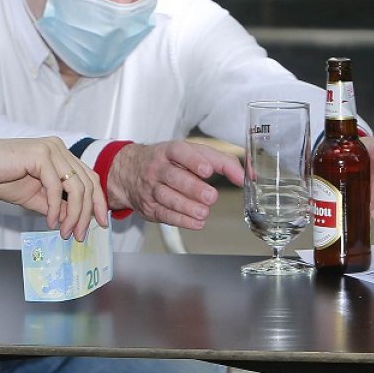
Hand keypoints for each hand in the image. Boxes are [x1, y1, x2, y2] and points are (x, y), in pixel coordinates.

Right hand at [0, 136, 108, 240]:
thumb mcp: (32, 196)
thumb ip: (53, 204)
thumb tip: (72, 220)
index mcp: (59, 154)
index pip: (89, 178)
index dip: (98, 202)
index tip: (99, 223)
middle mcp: (58, 148)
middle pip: (87, 183)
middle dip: (87, 213)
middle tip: (80, 235)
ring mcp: (50, 149)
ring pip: (76, 187)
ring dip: (74, 214)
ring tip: (66, 233)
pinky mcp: (40, 154)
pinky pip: (56, 187)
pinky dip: (56, 208)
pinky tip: (51, 222)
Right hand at [106, 140, 243, 229]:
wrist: (129, 172)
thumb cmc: (168, 161)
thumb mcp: (191, 153)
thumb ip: (221, 161)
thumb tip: (245, 175)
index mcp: (169, 150)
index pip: (180, 152)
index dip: (194, 161)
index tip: (207, 170)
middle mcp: (158, 168)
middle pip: (174, 177)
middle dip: (193, 188)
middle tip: (210, 196)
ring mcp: (151, 187)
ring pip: (167, 197)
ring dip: (187, 206)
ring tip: (203, 212)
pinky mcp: (149, 206)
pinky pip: (164, 214)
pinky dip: (181, 220)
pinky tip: (196, 222)